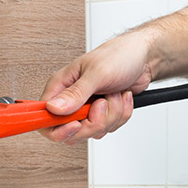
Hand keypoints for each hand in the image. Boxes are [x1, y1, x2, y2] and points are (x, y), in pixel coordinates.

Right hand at [40, 29, 156, 143]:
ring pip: (92, 131)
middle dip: (93, 122)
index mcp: (61, 86)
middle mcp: (70, 100)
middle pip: (71, 132)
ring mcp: (86, 109)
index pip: (44, 117)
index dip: (57, 128)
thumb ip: (75, 94)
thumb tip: (53, 108)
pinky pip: (108, 128)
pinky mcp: (101, 114)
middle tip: (102, 103)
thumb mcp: (97, 73)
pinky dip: (121, 115)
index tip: (75, 124)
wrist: (144, 57)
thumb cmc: (119, 55)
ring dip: (111, 115)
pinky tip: (121, 98)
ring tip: (114, 94)